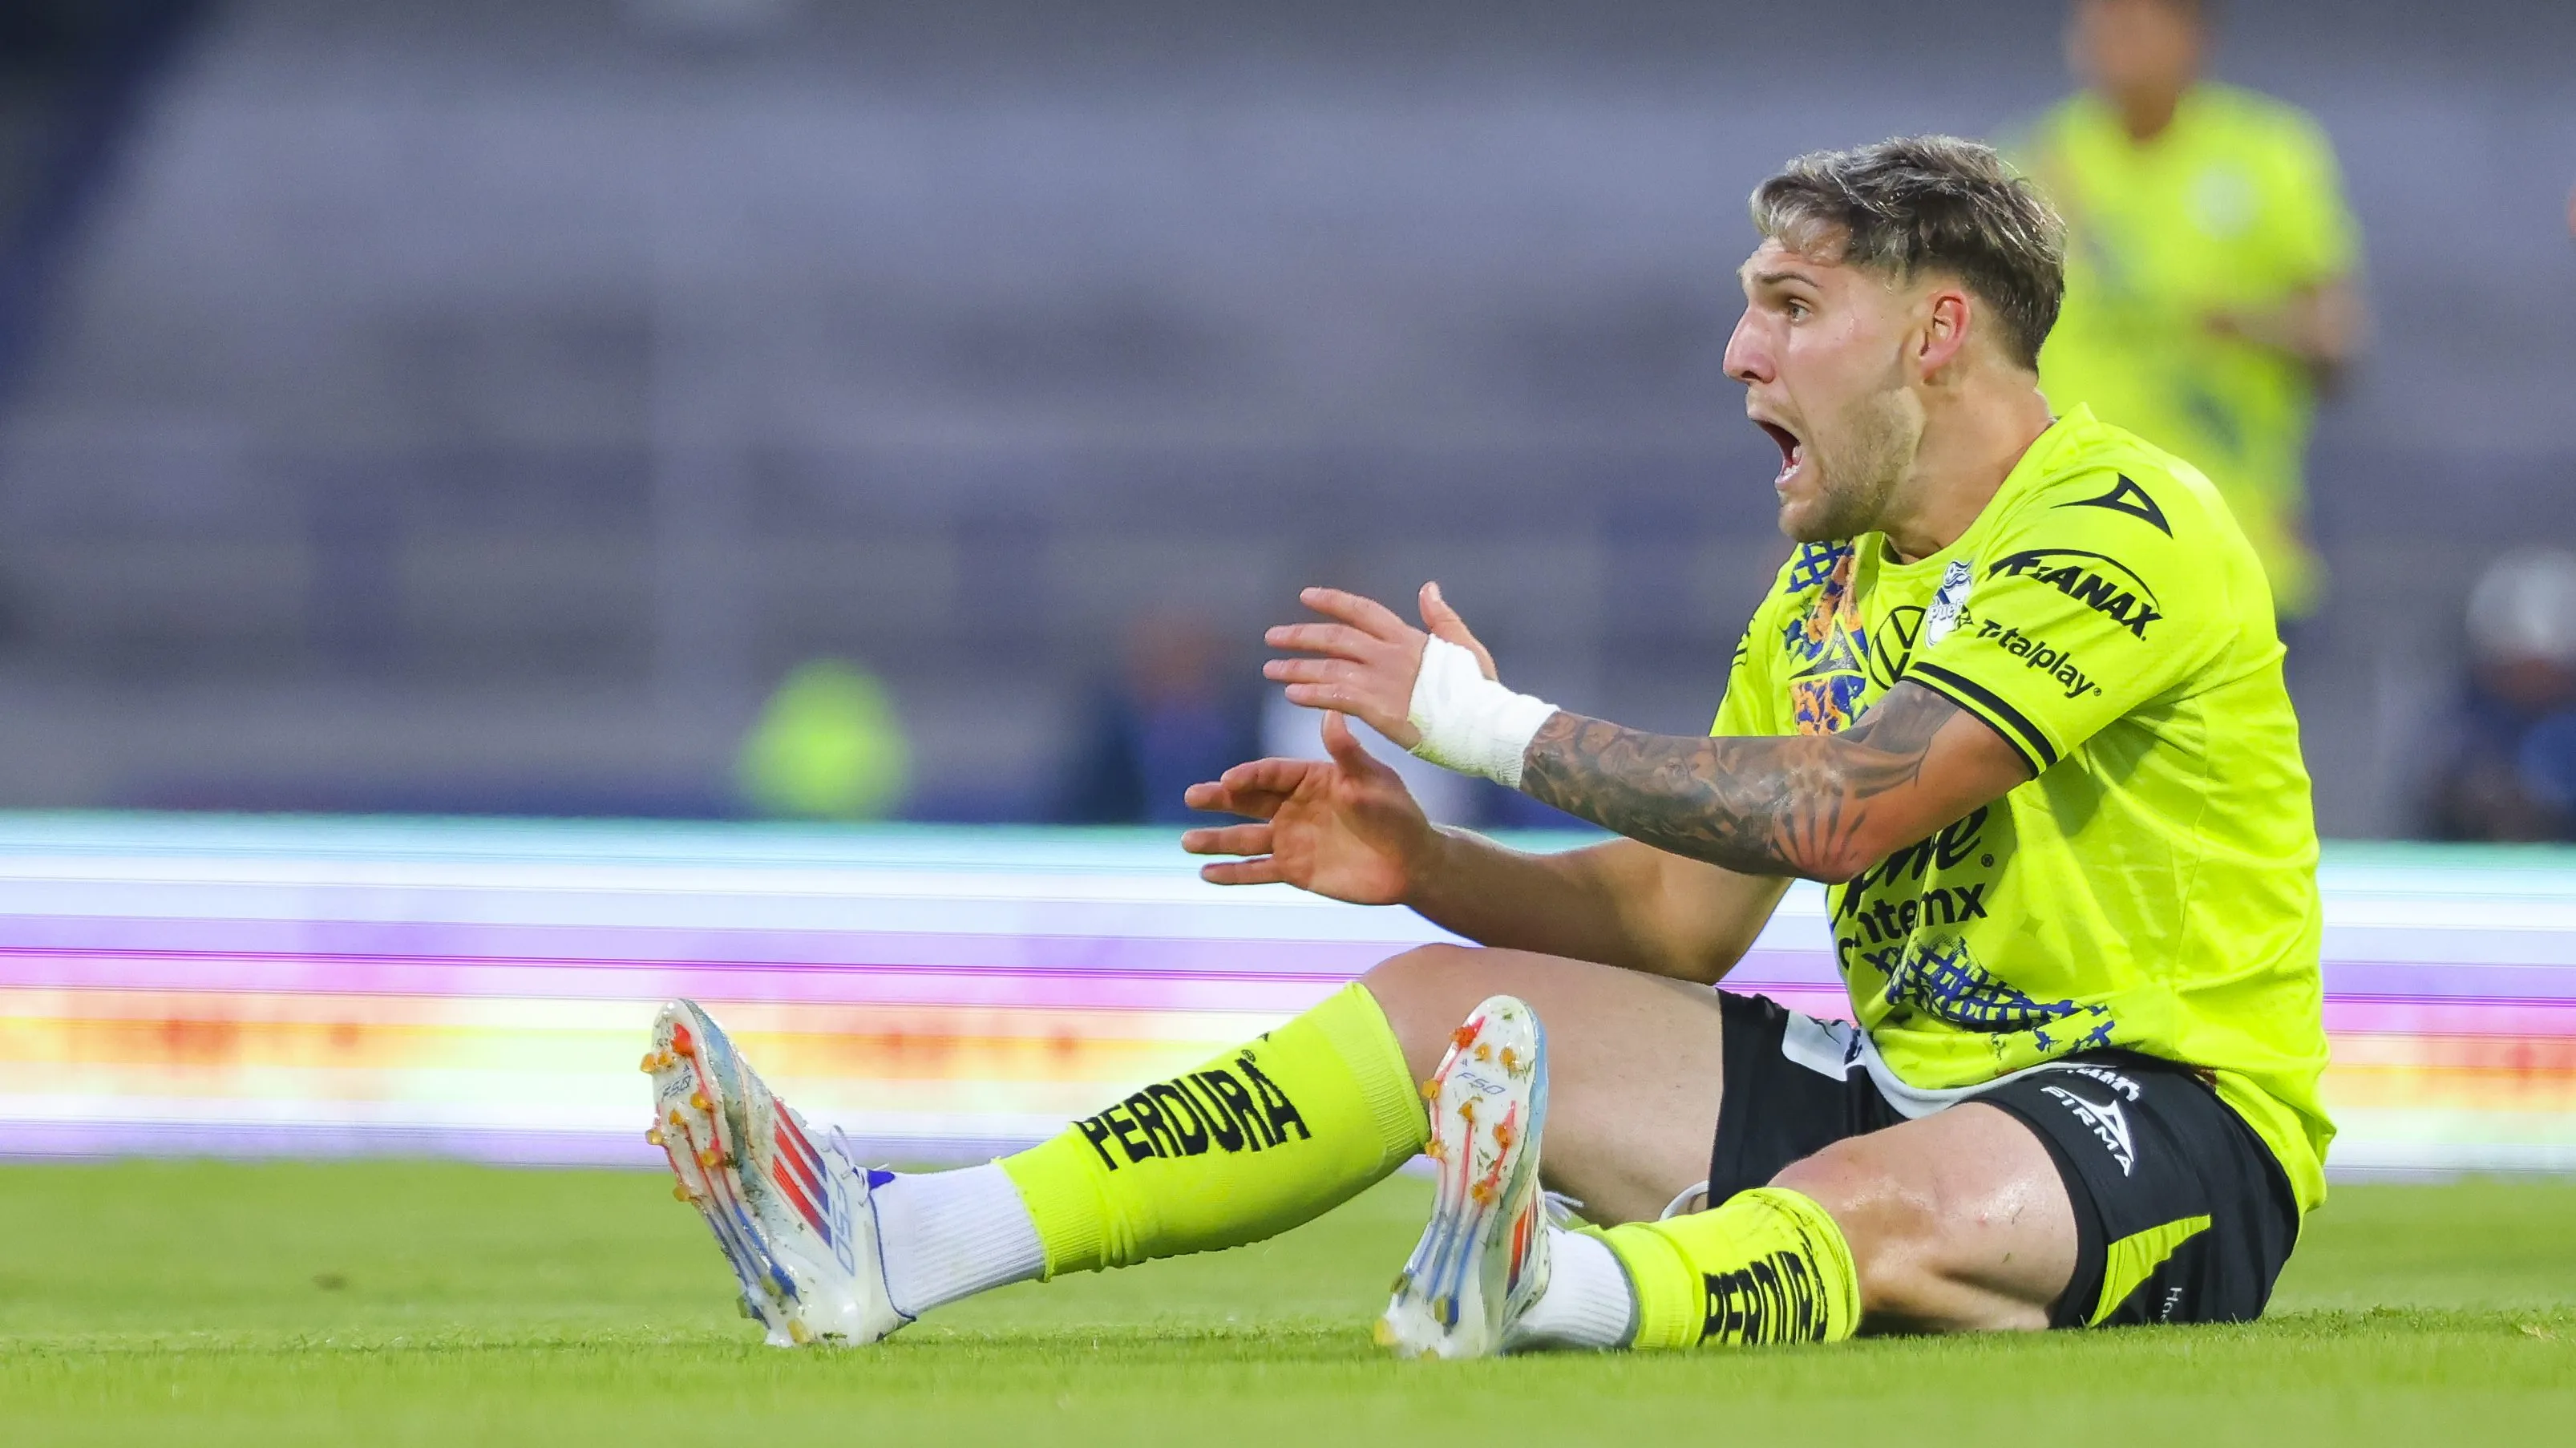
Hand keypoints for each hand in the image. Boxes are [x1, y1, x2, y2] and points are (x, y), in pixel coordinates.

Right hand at [1179, 712, 1439, 904]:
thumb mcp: (1374, 779)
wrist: (1412, 862)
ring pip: (1246, 838)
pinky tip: (1206, 875)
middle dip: (1219, 798)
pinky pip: (1258, 872)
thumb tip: (1332, 713)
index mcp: (1310, 779)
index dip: (1249, 776)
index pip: (1271, 774)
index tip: (1228, 780)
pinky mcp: (1295, 871)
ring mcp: (1292, 840)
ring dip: (1216, 840)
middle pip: (1248, 801)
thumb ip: (1348, 753)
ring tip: (1187, 841)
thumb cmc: (1397, 814)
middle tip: (1192, 796)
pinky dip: (1232, 874)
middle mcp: (1294, 807)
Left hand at [1262, 582, 1499, 748]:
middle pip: (1335, 637)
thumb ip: (1442, 618)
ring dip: (1296, 667)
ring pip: (1328, 668)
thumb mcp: (1464, 647)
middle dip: (1300, 635)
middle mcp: (1390, 654)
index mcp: (1409, 637)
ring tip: (1270, 669)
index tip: (1305, 596)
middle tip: (1272, 636)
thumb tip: (1429, 587)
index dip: (1332, 600)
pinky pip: (1335, 698)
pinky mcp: (1378, 709)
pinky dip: (1311, 695)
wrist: (1485, 725)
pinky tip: (1291, 695)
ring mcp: (1382, 680)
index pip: (1362, 610)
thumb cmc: (1481, 692)